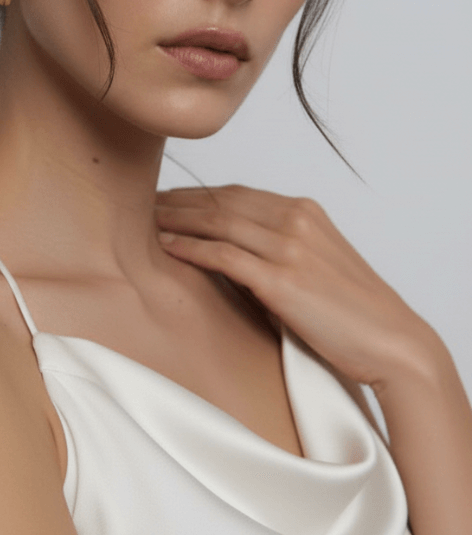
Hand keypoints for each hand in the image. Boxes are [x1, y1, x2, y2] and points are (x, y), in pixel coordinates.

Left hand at [155, 185, 438, 390]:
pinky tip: (166, 247)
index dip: (197, 194)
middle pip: (221, 200)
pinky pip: (225, 255)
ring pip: (218, 221)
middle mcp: (296, 220)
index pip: (236, 193)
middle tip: (142, 204)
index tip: (167, 199)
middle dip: (178, 201)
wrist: (392, 341)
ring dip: (176, 218)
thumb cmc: (354, 311)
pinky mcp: (283, 279)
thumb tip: (236, 253)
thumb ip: (281, 248)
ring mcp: (290, 247)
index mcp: (305, 211)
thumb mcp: (318, 263)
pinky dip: (191, 248)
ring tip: (143, 221)